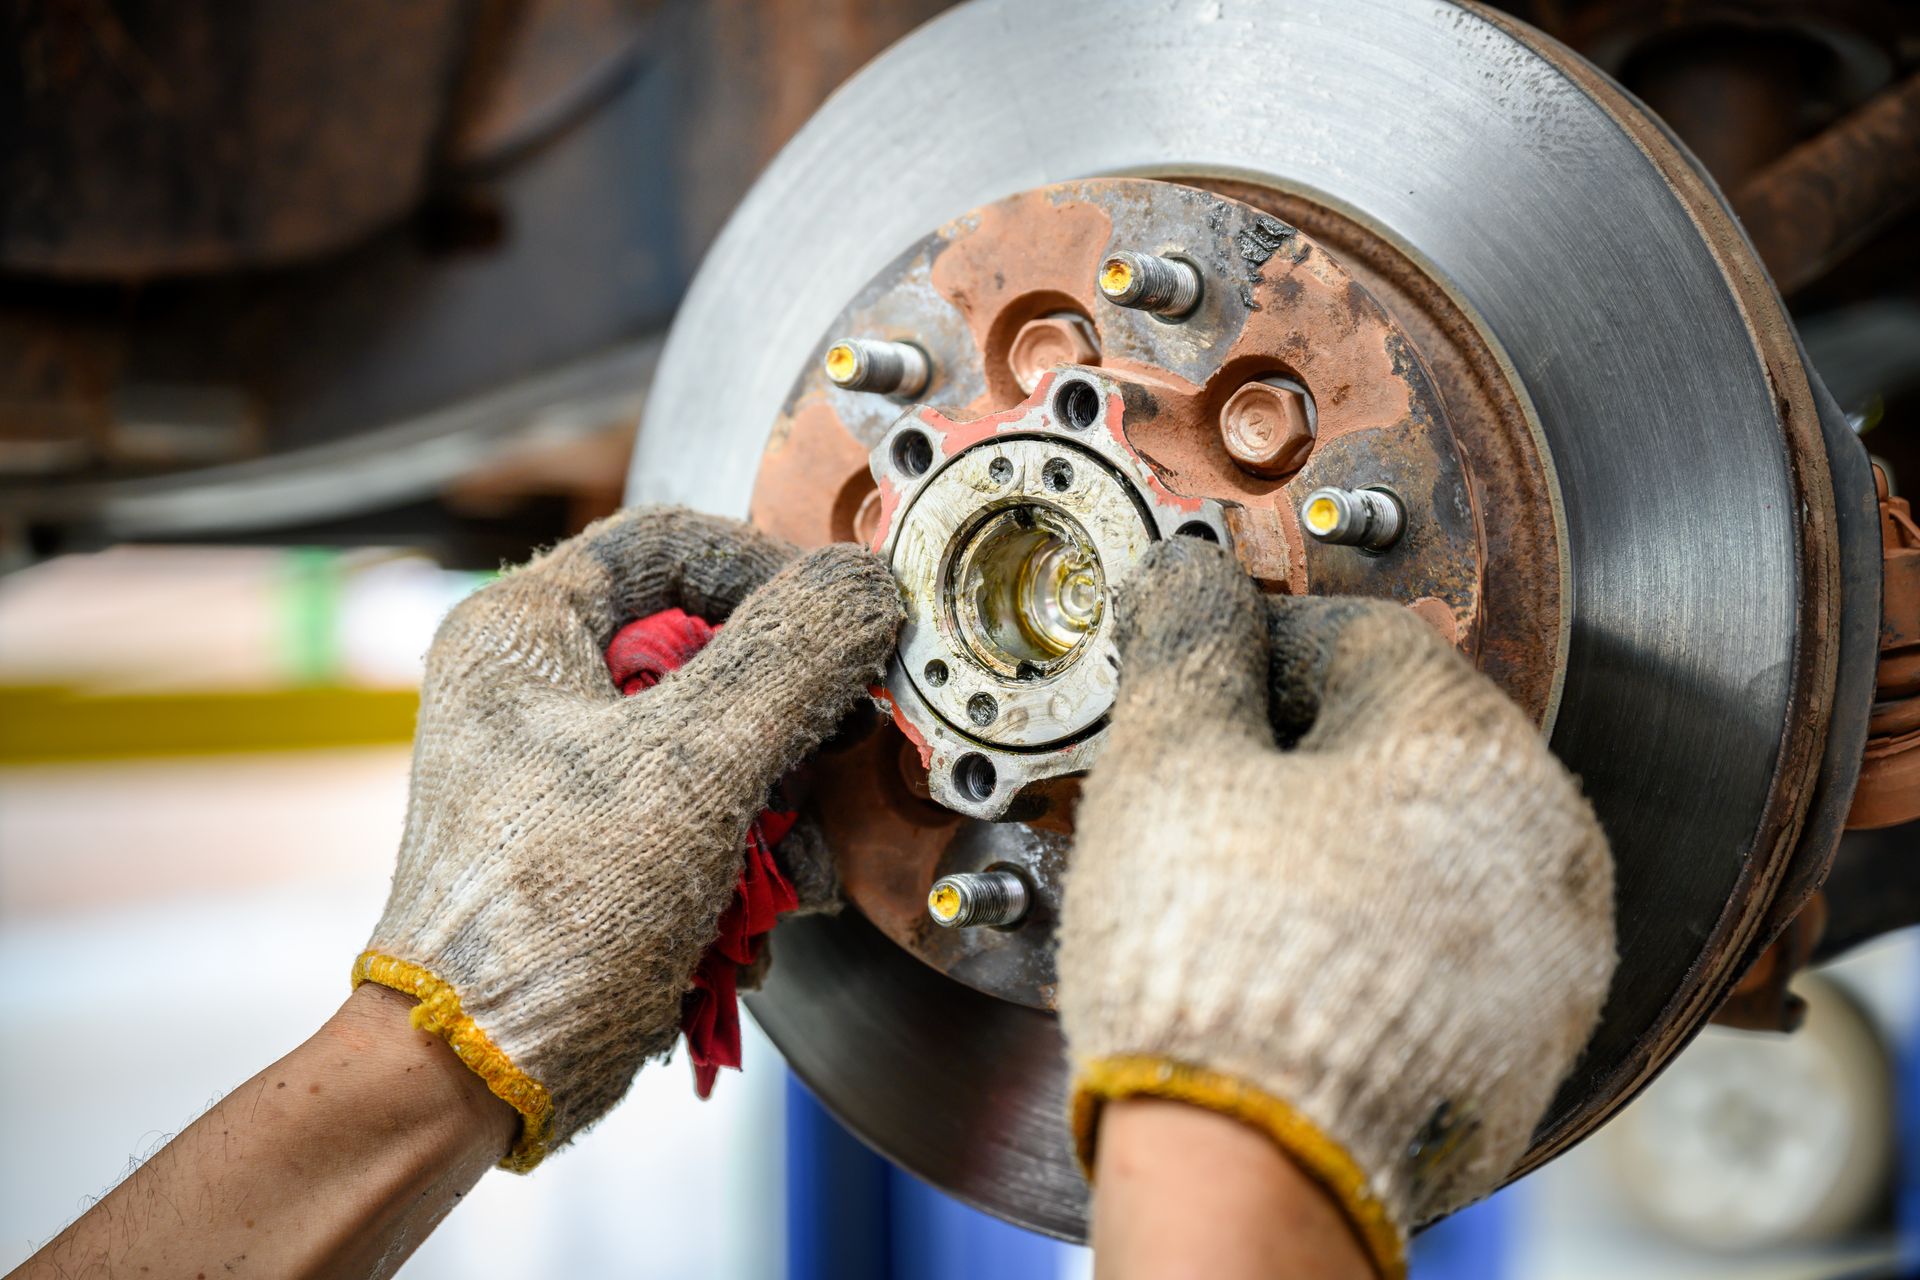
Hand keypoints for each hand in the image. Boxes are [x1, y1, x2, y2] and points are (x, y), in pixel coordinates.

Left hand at [357, 506, 899, 1168]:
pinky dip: (752, 858)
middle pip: (711, 646)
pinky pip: (710, 812)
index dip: (768, 568)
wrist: (479, 1075)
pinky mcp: (604, 844)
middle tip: (835, 744)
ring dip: (782, 804)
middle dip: (789, 714)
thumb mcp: (689, 765)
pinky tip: (762, 908)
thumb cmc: (548, 914)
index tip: (841, 621)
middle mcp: (543, 690)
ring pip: (724, 738)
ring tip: (789, 862)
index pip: (669, 541)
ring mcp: (573, 771)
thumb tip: (865, 584)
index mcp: (523, 633)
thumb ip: (789, 659)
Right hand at [1058, 540, 1614, 1277]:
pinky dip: (1388, 930)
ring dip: (1349, 840)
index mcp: (1467, 741)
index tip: (1203, 686)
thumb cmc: (1207, 966)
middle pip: (1409, 739)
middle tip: (1209, 792)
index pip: (1362, 634)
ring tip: (1246, 887)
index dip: (1261, 649)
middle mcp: (1545, 836)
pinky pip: (1458, 941)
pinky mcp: (1535, 1038)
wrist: (1247, 1168)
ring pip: (1437, 843)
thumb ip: (1188, 644)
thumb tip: (1195, 578)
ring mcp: (1554, 947)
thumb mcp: (1168, 764)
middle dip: (1306, 749)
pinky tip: (1301, 958)